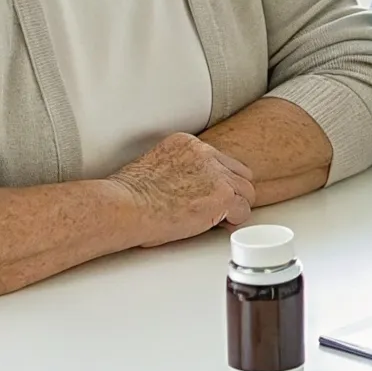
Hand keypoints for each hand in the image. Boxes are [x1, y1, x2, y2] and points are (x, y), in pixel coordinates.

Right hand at [108, 133, 256, 247]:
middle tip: (216, 210)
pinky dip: (232, 221)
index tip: (205, 195)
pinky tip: (215, 226)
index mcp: (187, 144)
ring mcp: (216, 173)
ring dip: (234, 207)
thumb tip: (186, 189)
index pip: (219, 159)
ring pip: (246, 191)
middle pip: (239, 172)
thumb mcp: (154, 167)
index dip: (216, 181)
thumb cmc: (128, 196)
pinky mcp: (222, 195)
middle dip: (232, 192)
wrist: (125, 206)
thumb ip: (178, 170)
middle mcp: (205, 153)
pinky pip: (243, 210)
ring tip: (215, 220)